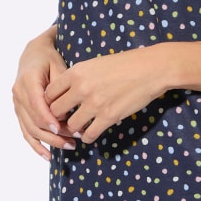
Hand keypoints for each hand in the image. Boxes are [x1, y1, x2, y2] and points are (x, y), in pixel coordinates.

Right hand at [12, 28, 77, 158]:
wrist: (33, 54)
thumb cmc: (49, 59)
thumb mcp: (59, 66)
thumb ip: (61, 87)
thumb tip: (68, 109)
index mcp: (28, 81)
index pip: (36, 105)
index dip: (49, 119)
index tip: (63, 129)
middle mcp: (18, 94)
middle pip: (34, 121)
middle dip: (54, 134)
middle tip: (75, 140)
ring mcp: (17, 104)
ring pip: (30, 129)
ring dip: (49, 141)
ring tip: (69, 146)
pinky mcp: (19, 112)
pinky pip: (25, 132)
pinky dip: (36, 145)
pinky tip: (47, 156)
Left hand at [44, 47, 168, 143]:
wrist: (151, 69)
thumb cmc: (125, 64)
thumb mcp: (95, 64)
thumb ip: (78, 77)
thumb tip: (65, 93)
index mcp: (76, 72)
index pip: (49, 93)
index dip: (50, 102)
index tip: (57, 106)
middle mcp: (82, 88)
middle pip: (56, 111)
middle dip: (59, 117)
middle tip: (65, 120)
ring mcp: (95, 104)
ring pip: (71, 125)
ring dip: (74, 128)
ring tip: (79, 127)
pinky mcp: (109, 116)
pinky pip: (89, 134)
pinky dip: (88, 136)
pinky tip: (91, 133)